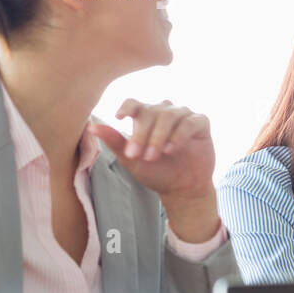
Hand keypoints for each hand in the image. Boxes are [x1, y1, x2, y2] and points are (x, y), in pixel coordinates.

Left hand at [92, 99, 220, 241]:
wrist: (181, 188)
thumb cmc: (156, 172)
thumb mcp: (131, 159)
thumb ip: (115, 142)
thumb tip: (92, 127)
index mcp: (146, 117)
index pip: (135, 103)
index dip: (127, 107)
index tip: (119, 117)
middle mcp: (165, 112)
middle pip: (151, 111)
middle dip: (143, 134)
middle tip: (139, 156)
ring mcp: (184, 116)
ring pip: (170, 115)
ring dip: (160, 136)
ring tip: (156, 155)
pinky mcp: (201, 124)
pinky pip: (190, 122)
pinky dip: (179, 135)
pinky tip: (172, 149)